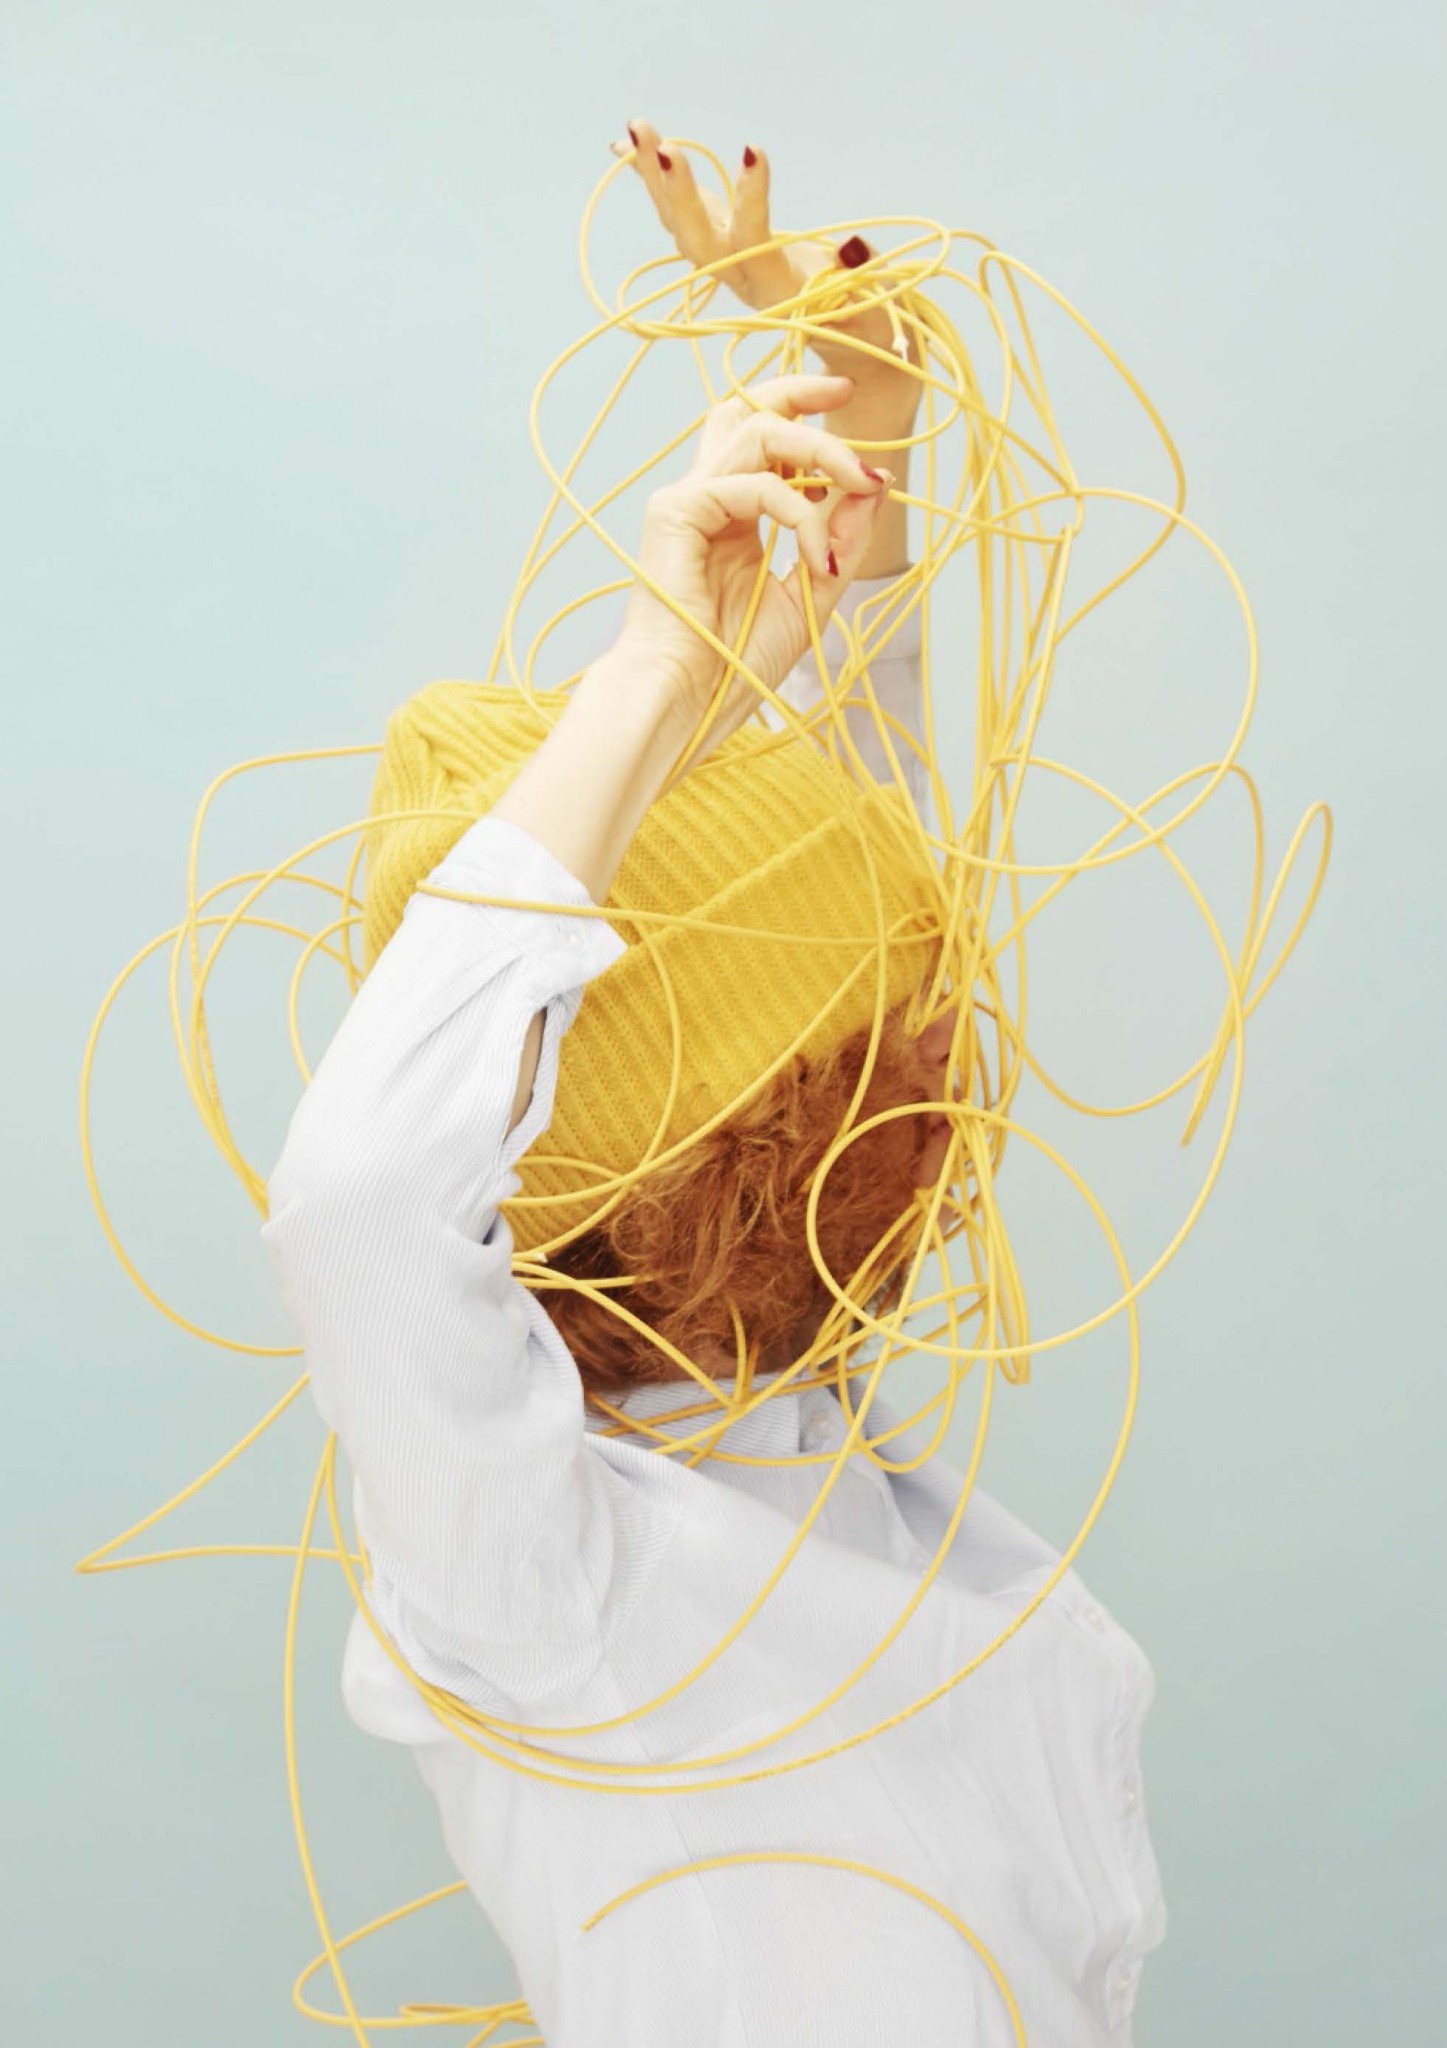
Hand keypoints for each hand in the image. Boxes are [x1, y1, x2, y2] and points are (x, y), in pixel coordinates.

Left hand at [612, 117, 923, 426]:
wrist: (847, 347)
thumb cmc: (865, 329)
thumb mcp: (872, 309)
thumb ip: (863, 281)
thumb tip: (849, 247)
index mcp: (777, 292)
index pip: (753, 246)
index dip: (750, 201)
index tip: (753, 148)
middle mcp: (742, 280)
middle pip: (697, 241)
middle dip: (678, 194)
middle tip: (663, 147)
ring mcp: (729, 263)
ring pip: (680, 224)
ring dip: (654, 178)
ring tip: (636, 127)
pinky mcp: (726, 245)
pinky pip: (682, 213)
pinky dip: (655, 180)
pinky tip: (626, 146)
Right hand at [616, 372, 892, 761]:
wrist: (688, 703)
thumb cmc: (735, 665)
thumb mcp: (810, 596)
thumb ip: (840, 542)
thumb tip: (876, 484)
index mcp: (733, 515)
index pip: (764, 438)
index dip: (804, 408)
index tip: (847, 398)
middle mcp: (708, 498)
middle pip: (748, 411)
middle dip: (801, 392)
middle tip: (847, 391)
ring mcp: (688, 501)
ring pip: (756, 432)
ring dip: (820, 451)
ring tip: (862, 484)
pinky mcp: (677, 513)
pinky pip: (751, 485)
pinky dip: (797, 511)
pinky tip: (814, 556)